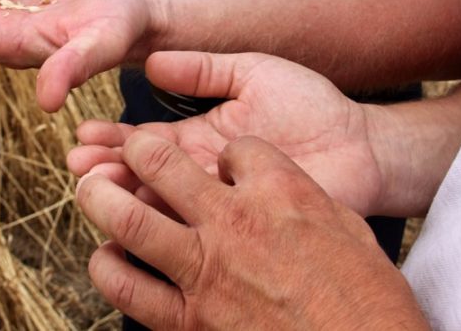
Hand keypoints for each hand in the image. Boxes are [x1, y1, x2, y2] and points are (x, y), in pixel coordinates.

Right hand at [69, 51, 382, 215]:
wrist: (364, 143)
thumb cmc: (312, 104)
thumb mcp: (252, 71)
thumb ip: (204, 69)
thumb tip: (152, 62)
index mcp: (199, 139)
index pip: (145, 141)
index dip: (113, 138)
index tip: (82, 132)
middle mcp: (202, 175)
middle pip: (142, 175)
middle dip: (106, 169)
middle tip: (77, 164)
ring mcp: (221, 204)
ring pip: (161, 204)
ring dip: (124, 195)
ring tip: (93, 184)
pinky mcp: (244, 226)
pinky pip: (197, 229)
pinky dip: (164, 223)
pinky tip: (136, 219)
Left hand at [76, 132, 427, 328]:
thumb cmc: (369, 300)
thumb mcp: (349, 227)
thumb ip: (298, 194)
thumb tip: (265, 178)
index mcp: (280, 194)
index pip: (238, 150)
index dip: (229, 154)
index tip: (222, 163)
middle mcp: (233, 224)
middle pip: (162, 165)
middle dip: (134, 148)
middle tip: (124, 147)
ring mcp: (205, 274)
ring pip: (130, 220)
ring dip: (101, 197)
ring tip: (91, 187)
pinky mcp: (189, 324)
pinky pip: (129, 290)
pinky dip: (108, 269)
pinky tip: (105, 257)